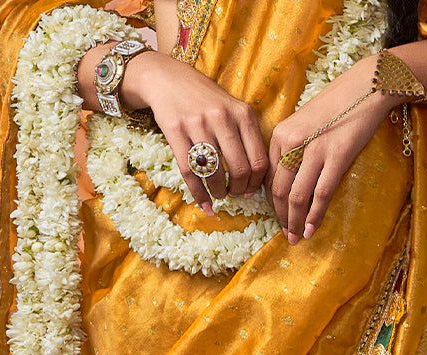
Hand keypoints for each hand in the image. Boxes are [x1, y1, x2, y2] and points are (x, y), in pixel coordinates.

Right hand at [77, 47, 267, 212]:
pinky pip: (190, 173)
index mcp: (242, 114)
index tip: (250, 191)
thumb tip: (253, 181)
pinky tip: (204, 204)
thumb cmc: (204, 99)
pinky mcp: (175, 131)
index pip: (258, 160)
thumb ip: (245, 138)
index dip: (256, 183)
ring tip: (219, 195)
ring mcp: (198, 124)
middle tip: (234, 194)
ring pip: (215, 174)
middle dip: (239, 191)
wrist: (167, 78)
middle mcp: (222, 118)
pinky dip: (199, 195)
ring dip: (219, 193)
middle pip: (240, 171)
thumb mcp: (232, 109)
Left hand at [267, 54, 395, 243]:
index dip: (271, 203)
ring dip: (295, 222)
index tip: (278, 217)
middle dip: (281, 218)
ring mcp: (314, 149)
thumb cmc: (335, 106)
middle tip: (286, 235)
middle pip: (279, 191)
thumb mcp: (303, 124)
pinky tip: (311, 229)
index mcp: (280, 135)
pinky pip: (321, 194)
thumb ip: (292, 150)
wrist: (365, 86)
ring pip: (297, 196)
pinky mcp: (337, 156)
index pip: (269, 177)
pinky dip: (314, 215)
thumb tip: (287, 182)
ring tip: (297, 237)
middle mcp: (292, 141)